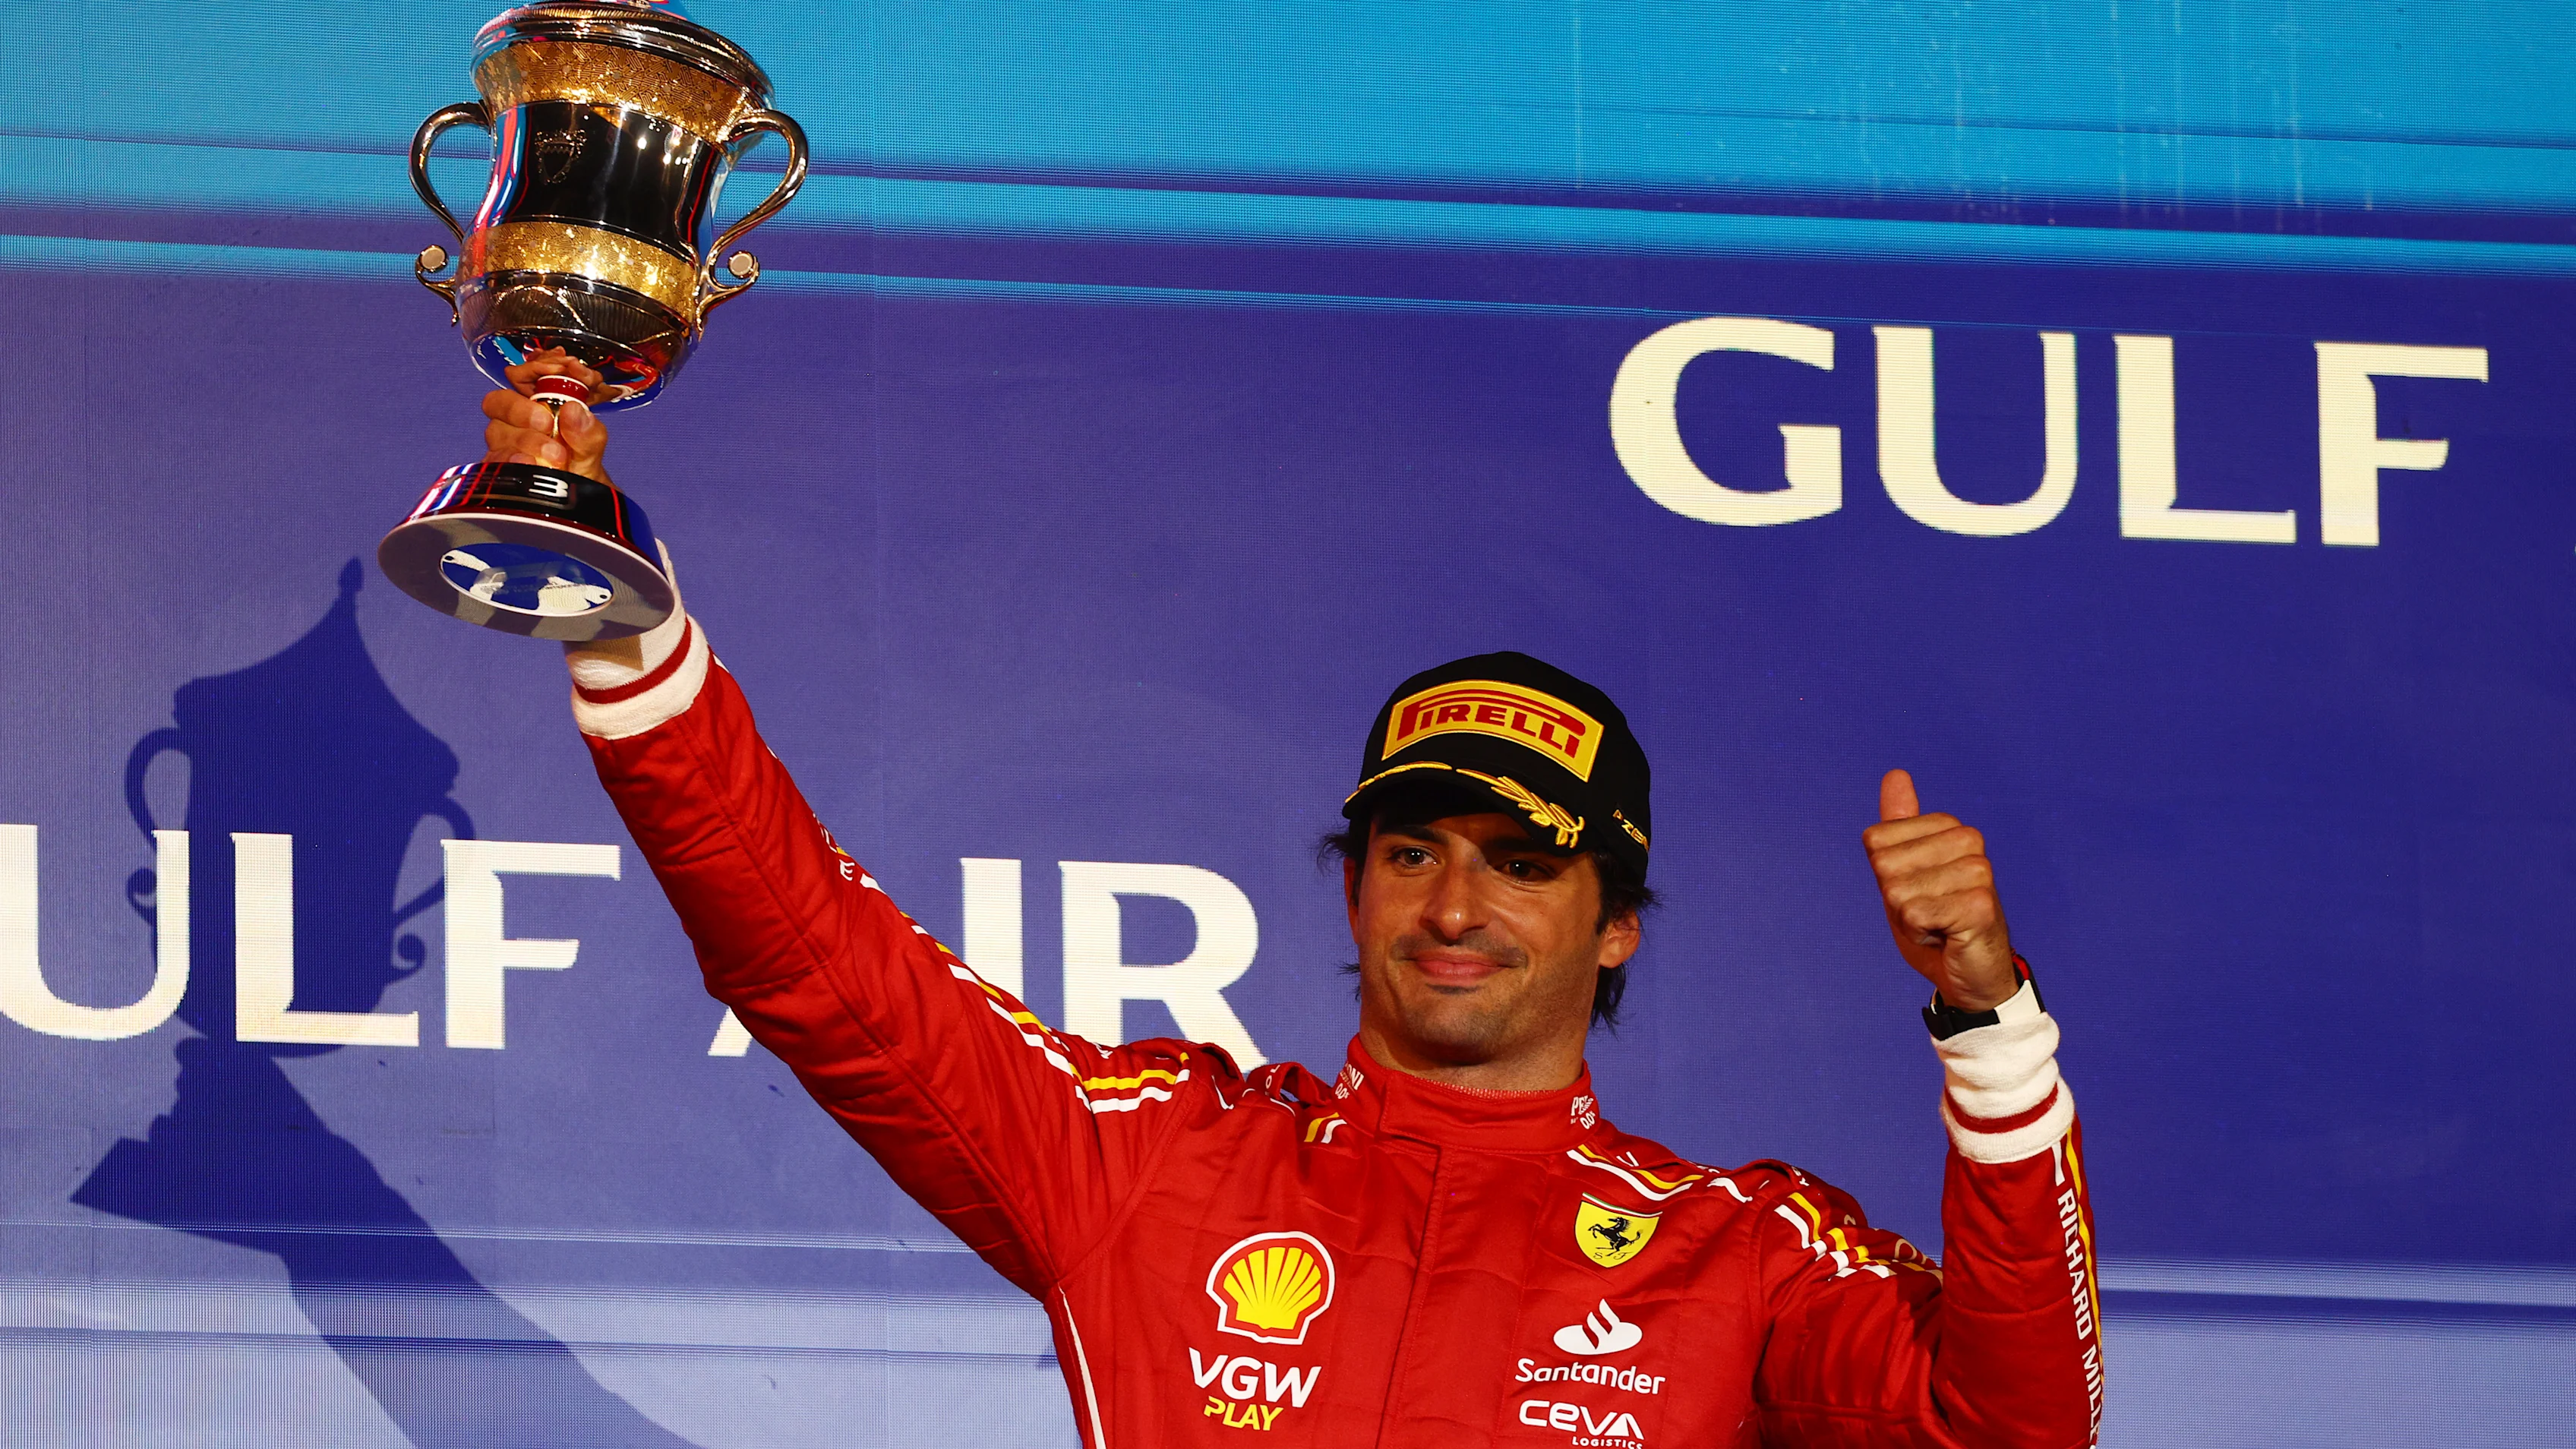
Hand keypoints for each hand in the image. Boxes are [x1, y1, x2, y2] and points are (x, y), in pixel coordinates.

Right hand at [479, 349, 610, 482]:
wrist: (580, 496)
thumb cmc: (580, 462)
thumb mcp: (592, 443)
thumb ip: (588, 429)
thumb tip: (574, 410)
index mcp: (534, 403)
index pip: (520, 375)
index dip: (536, 369)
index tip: (562, 371)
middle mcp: (513, 422)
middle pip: (498, 402)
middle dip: (521, 408)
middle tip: (547, 422)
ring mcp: (503, 445)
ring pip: (497, 432)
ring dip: (525, 439)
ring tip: (555, 454)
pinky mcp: (497, 470)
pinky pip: (493, 461)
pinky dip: (512, 461)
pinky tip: (531, 465)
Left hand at [1862, 769, 2017, 1010]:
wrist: (1972, 974)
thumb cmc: (1938, 922)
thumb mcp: (1906, 871)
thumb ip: (1900, 825)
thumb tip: (1896, 774)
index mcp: (1950, 828)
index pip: (1876, 841)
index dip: (1886, 877)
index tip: (1916, 891)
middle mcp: (1968, 841)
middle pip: (1885, 866)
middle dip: (1895, 899)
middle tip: (1928, 913)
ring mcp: (1978, 872)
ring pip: (1898, 892)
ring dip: (1909, 919)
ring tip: (1939, 924)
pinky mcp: (1979, 905)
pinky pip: (1915, 915)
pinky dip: (1920, 934)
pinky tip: (1946, 937)